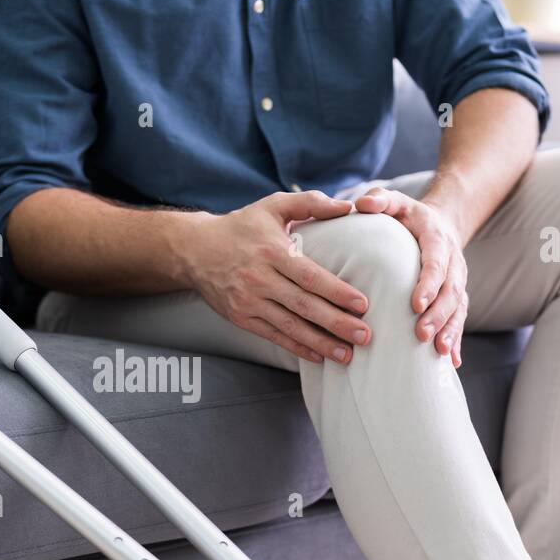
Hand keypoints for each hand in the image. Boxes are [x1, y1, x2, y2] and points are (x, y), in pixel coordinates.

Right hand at [177, 191, 368, 363]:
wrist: (194, 250)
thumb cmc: (241, 226)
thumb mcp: (272, 206)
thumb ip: (310, 202)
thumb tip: (347, 206)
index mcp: (271, 252)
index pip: (309, 276)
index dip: (336, 292)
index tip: (362, 304)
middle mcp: (259, 278)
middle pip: (304, 305)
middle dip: (336, 323)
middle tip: (365, 336)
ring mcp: (248, 301)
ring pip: (290, 326)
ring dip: (320, 342)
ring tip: (347, 355)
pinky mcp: (241, 317)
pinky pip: (273, 335)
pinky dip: (296, 347)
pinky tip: (318, 356)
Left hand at [354, 188, 468, 367]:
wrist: (441, 222)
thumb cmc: (407, 215)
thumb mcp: (394, 201)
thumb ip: (380, 200)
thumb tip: (362, 203)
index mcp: (437, 239)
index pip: (436, 262)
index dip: (429, 284)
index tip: (416, 304)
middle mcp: (452, 261)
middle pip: (450, 290)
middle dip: (438, 315)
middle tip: (421, 335)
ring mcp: (457, 280)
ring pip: (458, 308)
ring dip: (450, 331)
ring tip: (439, 353)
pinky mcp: (456, 296)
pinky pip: (459, 319)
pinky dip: (457, 340)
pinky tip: (451, 363)